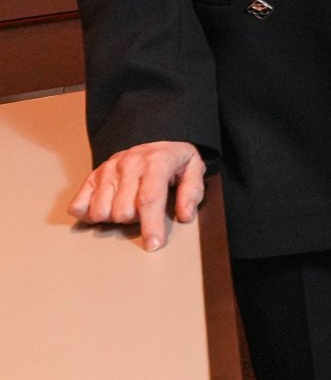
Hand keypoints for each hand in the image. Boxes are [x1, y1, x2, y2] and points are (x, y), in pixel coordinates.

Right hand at [68, 140, 205, 250]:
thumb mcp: (193, 169)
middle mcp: (129, 163)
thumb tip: (185, 215)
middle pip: (123, 211)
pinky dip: (90, 214)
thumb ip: (192, 192)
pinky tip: (107, 207)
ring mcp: (108, 169)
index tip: (153, 245)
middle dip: (135, 219)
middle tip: (144, 209)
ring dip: (115, 217)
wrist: (153, 144)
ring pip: (101, 212)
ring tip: (128, 205)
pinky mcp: (93, 176)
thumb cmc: (173, 162)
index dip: (151, 225)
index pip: (149, 198)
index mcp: (157, 161)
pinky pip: (79, 206)